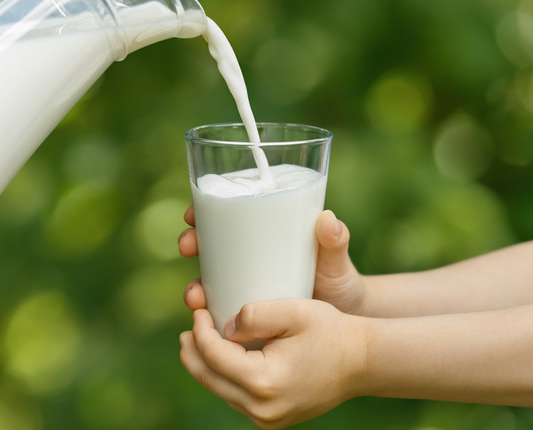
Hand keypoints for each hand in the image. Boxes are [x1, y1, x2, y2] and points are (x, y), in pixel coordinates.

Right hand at [178, 206, 368, 314]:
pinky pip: (217, 310)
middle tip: (188, 248)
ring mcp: (245, 284)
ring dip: (193, 285)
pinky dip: (205, 315)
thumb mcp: (335, 261)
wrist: (344, 320)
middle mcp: (250, 257)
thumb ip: (335, 243)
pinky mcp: (246, 312)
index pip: (228, 215)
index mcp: (265, 235)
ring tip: (195, 296)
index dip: (203, 210)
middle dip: (191, 242)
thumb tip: (328, 219)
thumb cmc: (339, 282)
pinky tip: (200, 322)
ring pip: (208, 279)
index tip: (193, 214)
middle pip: (210, 244)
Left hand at [179, 298, 367, 428]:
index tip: (198, 310)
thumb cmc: (330, 331)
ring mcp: (267, 419)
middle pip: (208, 378)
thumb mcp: (293, 310)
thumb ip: (254, 314)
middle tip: (186, 330)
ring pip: (219, 390)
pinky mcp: (271, 420)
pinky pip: (235, 397)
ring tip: (199, 341)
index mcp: (264, 381)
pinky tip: (222, 358)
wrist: (361, 362)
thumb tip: (224, 328)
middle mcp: (262, 408)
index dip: (199, 330)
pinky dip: (224, 377)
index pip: (213, 355)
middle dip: (193, 352)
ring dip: (206, 365)